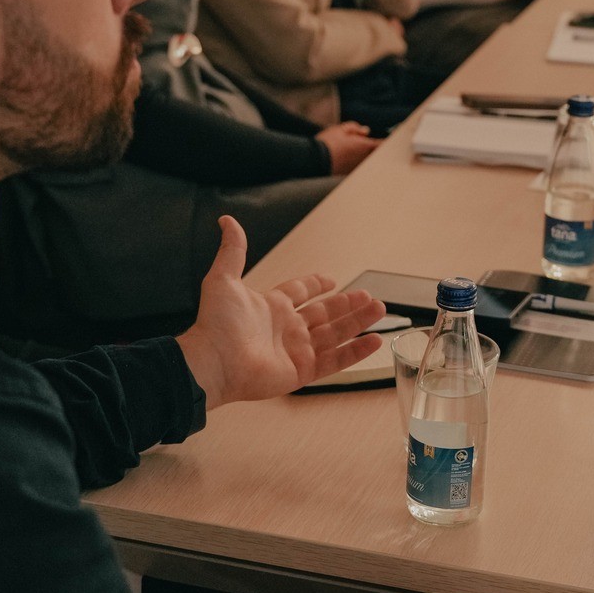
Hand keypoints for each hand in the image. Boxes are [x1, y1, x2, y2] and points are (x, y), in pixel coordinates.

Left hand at [175, 216, 385, 406]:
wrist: (214, 361)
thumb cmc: (216, 323)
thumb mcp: (224, 278)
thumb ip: (233, 250)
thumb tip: (226, 220)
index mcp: (271, 306)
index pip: (300, 292)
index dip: (315, 284)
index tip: (331, 280)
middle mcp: (286, 328)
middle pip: (324, 313)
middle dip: (348, 304)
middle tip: (370, 296)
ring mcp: (295, 351)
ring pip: (335, 334)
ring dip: (358, 322)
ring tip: (380, 310)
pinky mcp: (301, 372)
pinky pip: (335, 361)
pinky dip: (356, 352)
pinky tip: (374, 340)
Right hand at [314, 120, 379, 173]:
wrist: (314, 160)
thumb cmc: (327, 142)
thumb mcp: (340, 129)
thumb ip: (355, 128)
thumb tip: (365, 131)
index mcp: (364, 146)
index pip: (381, 144)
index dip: (385, 142)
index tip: (388, 139)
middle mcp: (364, 159)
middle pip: (373, 154)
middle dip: (370, 149)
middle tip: (359, 144)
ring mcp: (357, 169)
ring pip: (364, 161)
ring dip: (361, 157)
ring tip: (347, 152)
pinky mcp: (349, 175)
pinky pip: (355, 168)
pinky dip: (353, 164)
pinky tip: (342, 161)